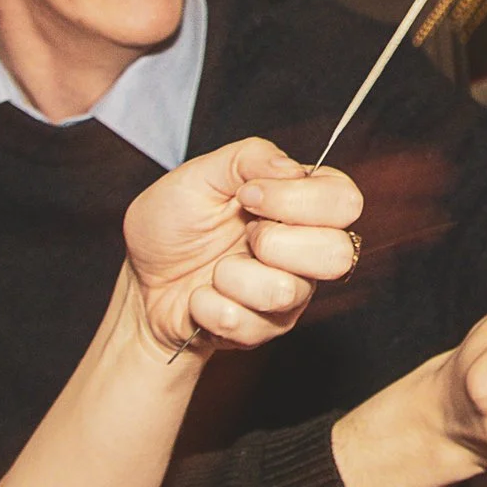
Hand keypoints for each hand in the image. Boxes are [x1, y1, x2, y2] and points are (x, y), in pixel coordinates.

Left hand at [123, 137, 362, 354]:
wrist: (143, 284)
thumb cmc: (171, 226)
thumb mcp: (197, 176)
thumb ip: (248, 159)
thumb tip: (292, 169)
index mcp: (300, 200)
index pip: (343, 200)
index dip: (299, 200)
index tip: (248, 197)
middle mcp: (307, 246)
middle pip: (338, 253)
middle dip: (274, 243)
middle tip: (242, 236)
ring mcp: (292, 290)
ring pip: (287, 291)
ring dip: (232, 277)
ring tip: (214, 271)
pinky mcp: (269, 328)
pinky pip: (251, 323)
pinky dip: (210, 306)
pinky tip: (202, 298)